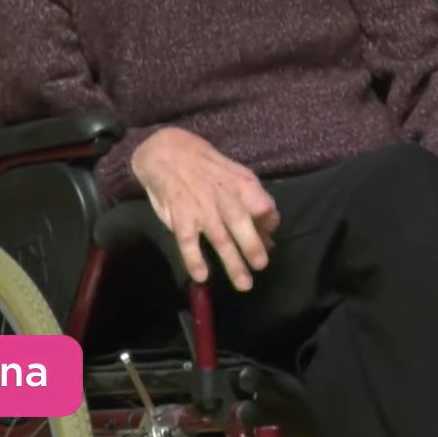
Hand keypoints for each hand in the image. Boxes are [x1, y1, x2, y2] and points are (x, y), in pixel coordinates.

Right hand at [130, 127, 279, 290]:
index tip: (271, 238)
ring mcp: (201, 207)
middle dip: (253, 245)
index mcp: (240, 184)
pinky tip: (202, 276)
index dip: (269, 222)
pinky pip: (188, 240)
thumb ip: (254, 200)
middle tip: (261, 266)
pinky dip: (194, 258)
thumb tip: (271, 229)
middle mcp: (222, 196)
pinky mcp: (180, 216)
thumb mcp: (234, 174)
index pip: (262, 204)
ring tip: (243, 285)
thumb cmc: (206, 168)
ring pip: (219, 237)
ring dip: (232, 262)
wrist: (166, 152)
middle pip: (241, 223)